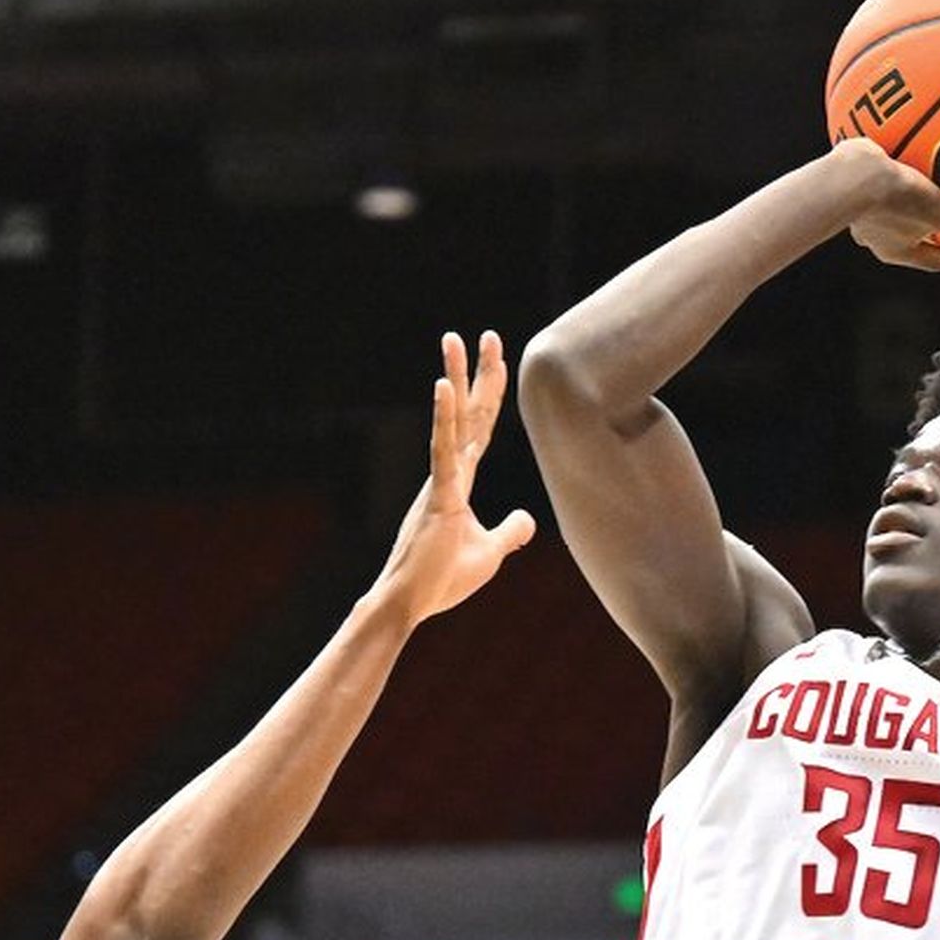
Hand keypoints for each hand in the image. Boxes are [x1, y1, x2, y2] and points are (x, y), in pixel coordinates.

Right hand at [377, 331, 536, 625]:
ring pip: (452, 421)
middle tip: (483, 335)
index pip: (480, 429)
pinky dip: (444, 417)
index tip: (495, 360)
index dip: (489, 394)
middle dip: (476, 373)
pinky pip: (442, 450)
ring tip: (455, 340)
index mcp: (459, 482)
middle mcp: (449, 473)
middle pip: (468, 414)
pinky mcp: (438, 497)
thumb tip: (528, 519)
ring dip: (455, 377)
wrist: (411, 604)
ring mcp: (441, 481)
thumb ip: (509, 532)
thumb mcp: (489, 553)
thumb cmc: (441, 579)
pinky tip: (444, 387)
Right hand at [828, 135, 939, 272]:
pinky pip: (884, 172)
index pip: (937, 261)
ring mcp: (862, 209)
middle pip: (915, 234)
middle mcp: (878, 235)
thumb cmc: (893, 200)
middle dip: (937, 227)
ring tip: (935, 177)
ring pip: (896, 204)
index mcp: (897, 249)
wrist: (845, 177)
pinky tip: (913, 138)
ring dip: (916, 193)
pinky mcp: (852, 181)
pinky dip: (900, 162)